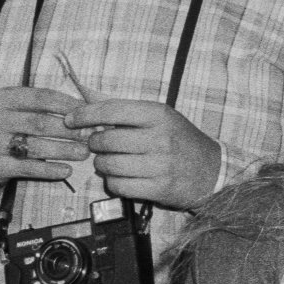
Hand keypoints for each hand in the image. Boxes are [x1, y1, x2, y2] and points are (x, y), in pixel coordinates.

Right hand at [0, 85, 87, 189]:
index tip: (89, 114)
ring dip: (63, 150)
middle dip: (70, 130)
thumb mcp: (20, 112)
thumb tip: (88, 107)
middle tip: (91, 137)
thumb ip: (47, 108)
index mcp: (6, 98)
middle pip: (40, 122)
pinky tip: (66, 170)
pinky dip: (50, 169)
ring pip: (35, 145)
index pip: (42, 97)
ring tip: (84, 153)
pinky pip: (27, 167)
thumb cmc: (9, 130)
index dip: (69, 105)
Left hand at [65, 93, 220, 209]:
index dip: (85, 114)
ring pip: (109, 165)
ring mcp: (160, 165)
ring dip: (102, 165)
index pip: (111, 110)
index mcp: (158, 114)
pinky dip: (113, 183)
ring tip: (110, 162)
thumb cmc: (180, 140)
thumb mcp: (159, 117)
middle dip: (95, 143)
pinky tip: (121, 178)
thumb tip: (86, 95)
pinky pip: (118, 186)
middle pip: (106, 140)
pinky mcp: (159, 188)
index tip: (70, 119)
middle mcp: (159, 138)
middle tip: (99, 145)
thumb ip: (124, 109)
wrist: (212, 170)